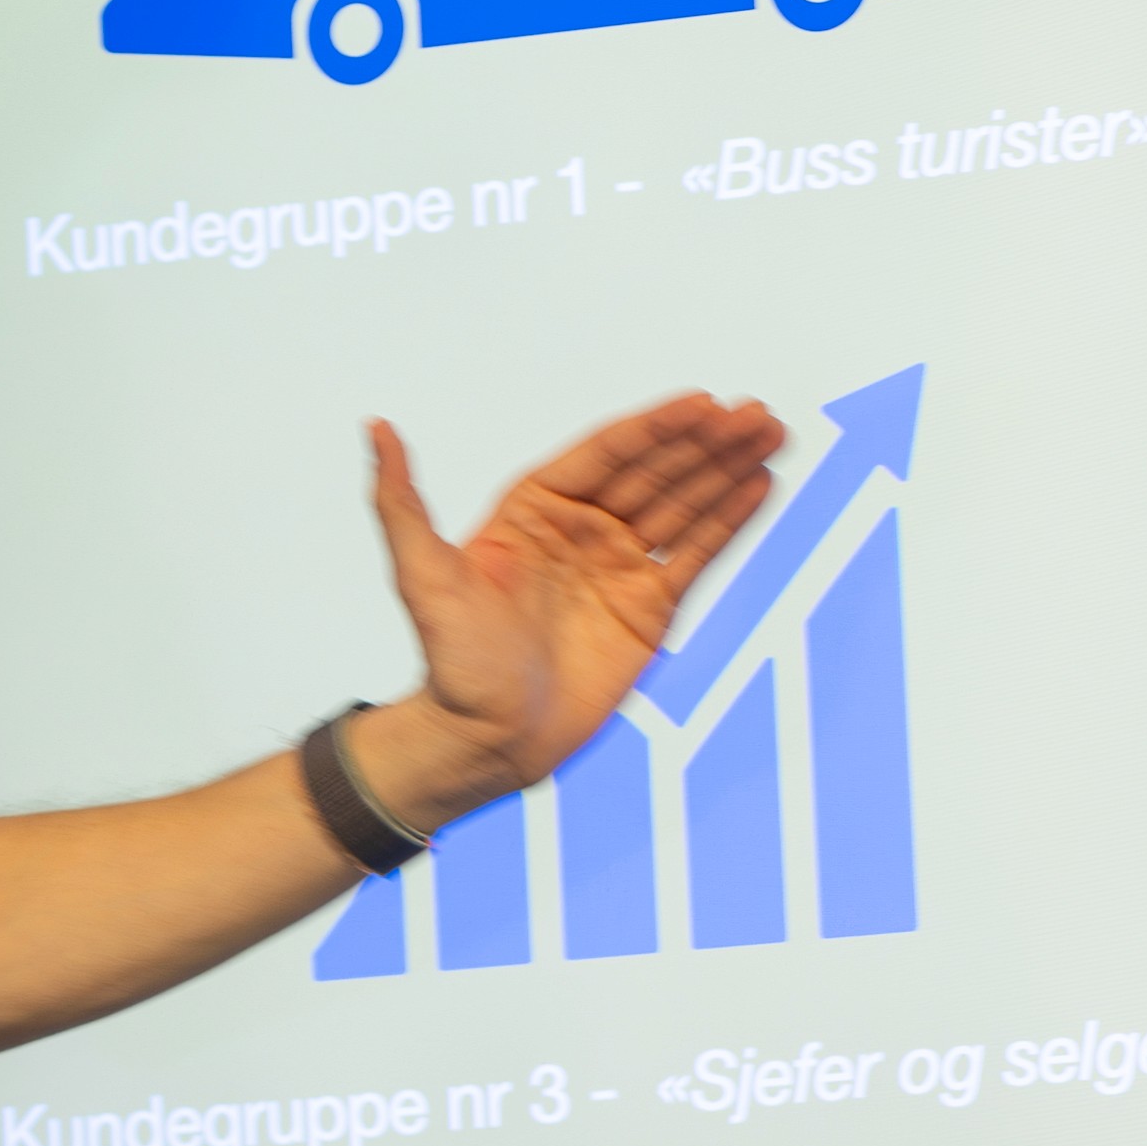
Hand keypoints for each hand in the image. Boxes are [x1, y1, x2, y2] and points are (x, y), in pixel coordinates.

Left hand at [366, 391, 785, 815]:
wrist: (487, 742)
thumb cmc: (452, 664)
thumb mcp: (421, 576)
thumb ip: (402, 502)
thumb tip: (376, 429)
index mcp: (534, 510)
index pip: (606, 454)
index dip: (655, 428)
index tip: (700, 403)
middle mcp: (582, 530)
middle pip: (655, 473)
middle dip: (706, 442)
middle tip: (754, 415)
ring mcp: (619, 567)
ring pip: (684, 506)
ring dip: (727, 470)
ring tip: (770, 433)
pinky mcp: (648, 608)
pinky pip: (697, 555)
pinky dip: (730, 520)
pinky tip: (760, 484)